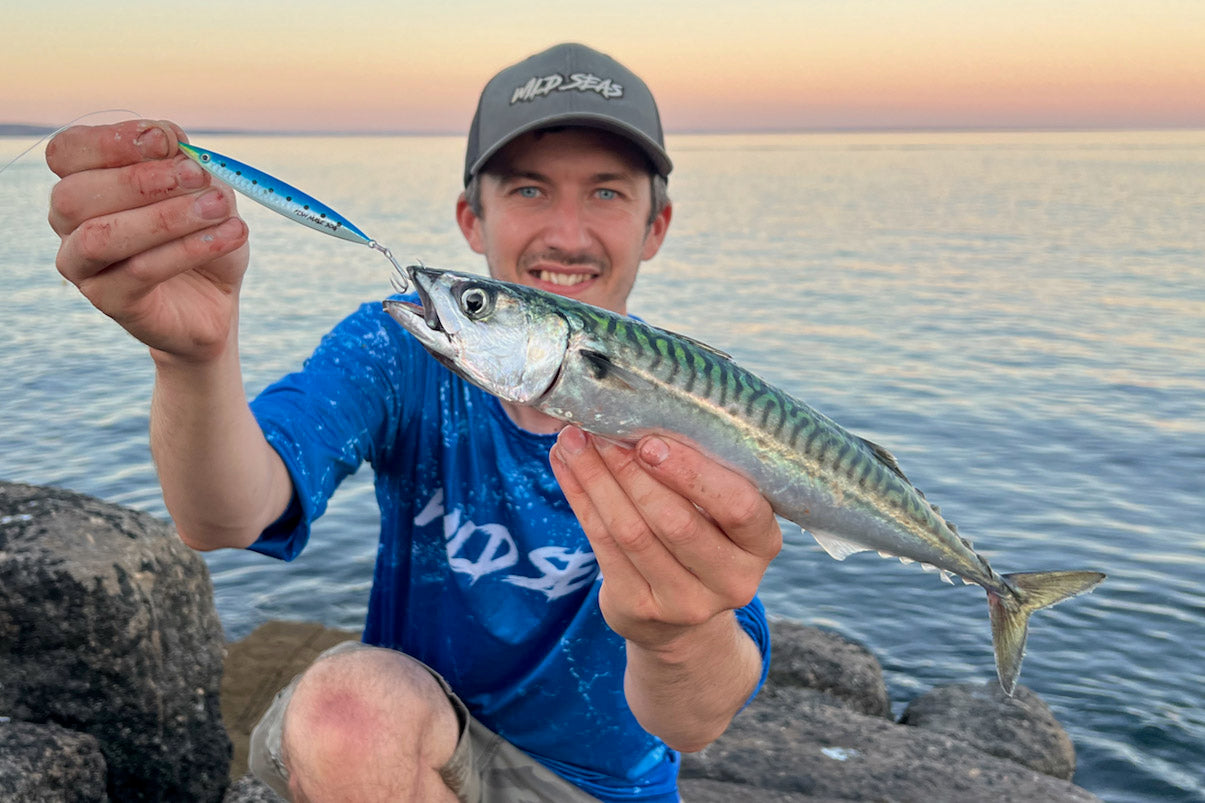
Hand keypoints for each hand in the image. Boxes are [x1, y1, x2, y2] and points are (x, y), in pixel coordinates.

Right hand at [46, 120, 249, 362]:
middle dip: (140, 181)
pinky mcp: (109, 300)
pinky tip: (230, 235)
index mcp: (83, 181)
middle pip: (74, 195)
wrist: (216, 296)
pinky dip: (189, 250)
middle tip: (199, 176)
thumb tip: (166, 138)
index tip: (166, 140)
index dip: (110, 142)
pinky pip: (140, 271)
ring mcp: (82, 265)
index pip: (68, 151)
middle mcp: (69, 222)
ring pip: (102, 236)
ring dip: (165, 217)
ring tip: (219, 208)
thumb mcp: (202, 188)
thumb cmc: (200, 232)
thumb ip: (182, 161)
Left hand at [549, 426, 781, 651]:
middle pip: (676, 522)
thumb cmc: (703, 537)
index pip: (739, 507)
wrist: (680, 619)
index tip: (651, 441)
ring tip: (573, 441)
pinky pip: (603, 546)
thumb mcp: (720, 512)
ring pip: (632, 533)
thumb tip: (644, 412)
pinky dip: (581, 500)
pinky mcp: (640, 609)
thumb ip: (699, 472)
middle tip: (601, 431)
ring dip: (597, 479)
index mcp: (762, 544)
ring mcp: (687, 603)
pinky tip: (566, 467)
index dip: (694, 474)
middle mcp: (733, 580)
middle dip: (632, 471)